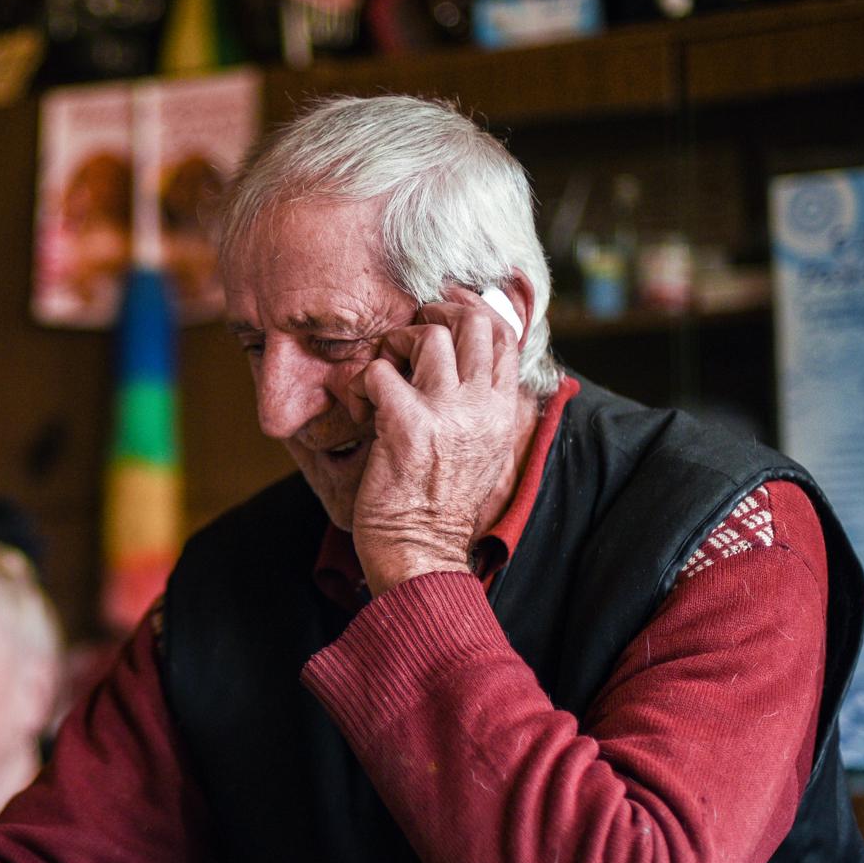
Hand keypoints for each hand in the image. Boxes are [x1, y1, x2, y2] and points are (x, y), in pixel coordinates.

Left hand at [347, 288, 523, 592]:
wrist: (421, 552)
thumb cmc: (441, 507)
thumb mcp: (484, 454)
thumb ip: (483, 410)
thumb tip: (476, 373)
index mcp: (502, 412)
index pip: (504, 336)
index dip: (473, 311)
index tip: (445, 310)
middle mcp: (482, 406)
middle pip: (473, 322)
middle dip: (436, 313)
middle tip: (409, 333)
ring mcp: (447, 412)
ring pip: (428, 335)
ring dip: (396, 344)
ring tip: (383, 374)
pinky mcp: (407, 423)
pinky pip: (378, 370)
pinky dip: (360, 383)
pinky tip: (359, 407)